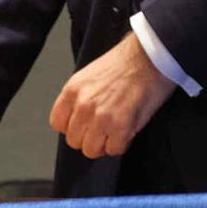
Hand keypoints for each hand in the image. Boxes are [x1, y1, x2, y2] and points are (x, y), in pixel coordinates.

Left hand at [48, 32, 176, 159]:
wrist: (149, 57)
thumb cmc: (123, 64)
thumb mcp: (88, 76)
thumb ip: (78, 99)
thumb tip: (77, 122)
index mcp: (72, 90)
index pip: (58, 124)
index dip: (73, 127)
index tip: (84, 125)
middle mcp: (83, 105)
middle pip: (74, 141)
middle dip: (89, 137)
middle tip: (104, 128)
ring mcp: (101, 117)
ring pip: (91, 150)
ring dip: (104, 144)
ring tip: (116, 130)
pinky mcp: (121, 126)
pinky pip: (114, 150)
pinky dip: (122, 144)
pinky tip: (127, 129)